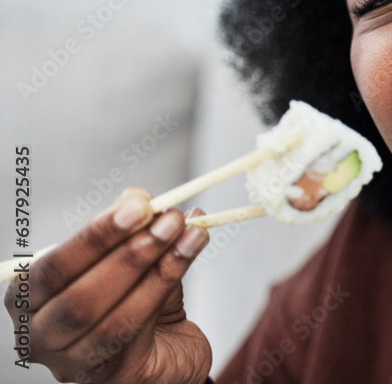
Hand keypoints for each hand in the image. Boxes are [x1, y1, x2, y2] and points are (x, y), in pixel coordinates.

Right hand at [3, 187, 211, 382]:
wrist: (166, 355)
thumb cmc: (136, 305)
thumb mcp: (126, 259)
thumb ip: (127, 229)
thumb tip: (136, 199)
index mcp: (28, 300)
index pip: (52, 268)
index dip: (96, 235)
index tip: (140, 205)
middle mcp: (40, 337)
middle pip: (77, 296)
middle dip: (128, 251)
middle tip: (168, 218)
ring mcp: (72, 364)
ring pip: (109, 315)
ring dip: (155, 265)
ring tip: (189, 232)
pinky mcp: (112, 375)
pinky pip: (138, 326)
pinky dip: (168, 281)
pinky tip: (189, 251)